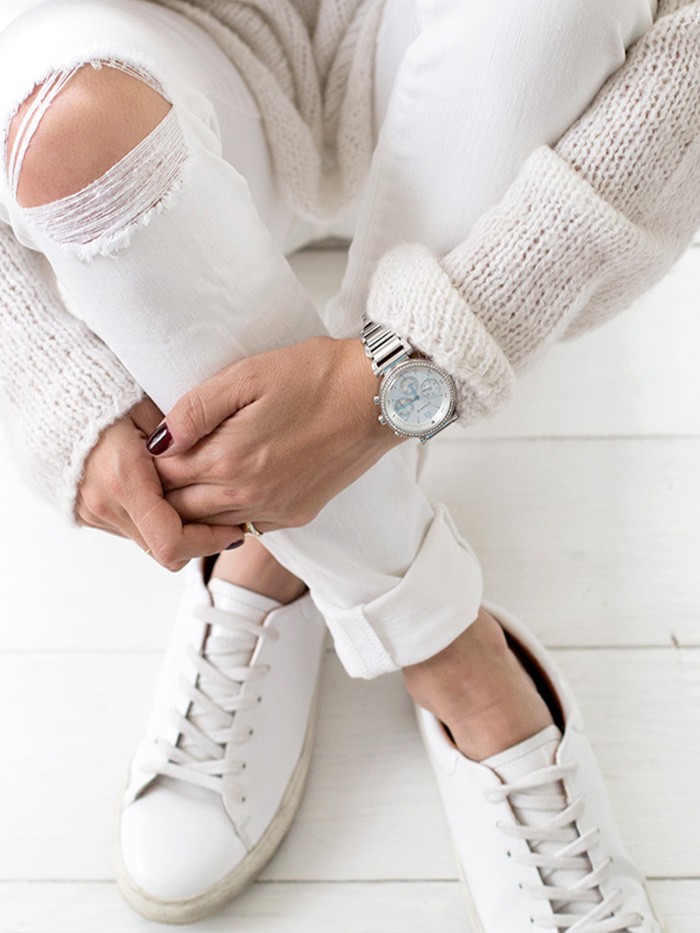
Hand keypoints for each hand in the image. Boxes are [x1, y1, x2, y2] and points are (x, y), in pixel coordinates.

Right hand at [76, 396, 243, 569]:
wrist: (49, 395)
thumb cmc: (106, 392)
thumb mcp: (152, 408)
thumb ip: (185, 442)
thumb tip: (221, 468)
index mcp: (125, 479)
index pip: (173, 541)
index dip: (209, 543)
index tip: (233, 529)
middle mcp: (106, 503)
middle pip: (165, 551)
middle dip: (200, 542)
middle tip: (228, 523)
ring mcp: (92, 511)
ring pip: (149, 542)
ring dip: (177, 532)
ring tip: (203, 506)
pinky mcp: (86, 512)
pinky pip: (131, 529)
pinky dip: (155, 522)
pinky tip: (171, 498)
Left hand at [149, 337, 404, 530]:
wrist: (378, 398)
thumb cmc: (316, 376)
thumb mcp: (247, 375)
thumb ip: (195, 409)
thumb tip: (160, 440)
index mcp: (227, 460)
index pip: (161, 476)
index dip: (148, 460)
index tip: (146, 441)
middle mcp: (247, 496)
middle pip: (179, 509)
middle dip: (162, 489)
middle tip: (160, 462)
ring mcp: (274, 511)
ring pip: (209, 525)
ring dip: (192, 506)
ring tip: (191, 473)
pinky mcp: (296, 515)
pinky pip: (245, 528)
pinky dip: (227, 514)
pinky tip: (229, 487)